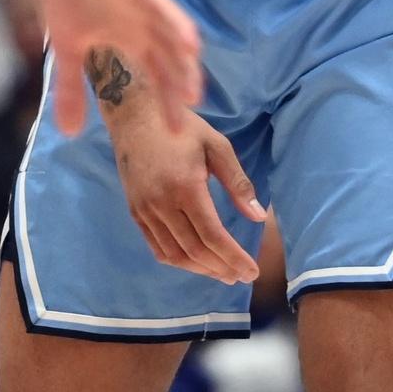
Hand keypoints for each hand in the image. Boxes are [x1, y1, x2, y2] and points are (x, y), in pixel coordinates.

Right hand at [31, 0, 200, 132]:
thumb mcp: (66, 45)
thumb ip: (72, 87)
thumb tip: (67, 134)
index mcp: (131, 36)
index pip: (159, 75)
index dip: (169, 101)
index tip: (178, 133)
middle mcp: (142, 15)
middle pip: (169, 48)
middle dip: (181, 71)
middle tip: (193, 99)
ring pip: (163, 10)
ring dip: (176, 26)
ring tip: (191, 46)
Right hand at [106, 105, 265, 283]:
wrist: (134, 115)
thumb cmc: (181, 127)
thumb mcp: (216, 146)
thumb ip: (238, 183)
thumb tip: (258, 216)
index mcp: (185, 187)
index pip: (213, 235)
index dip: (234, 257)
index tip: (252, 271)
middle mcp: (162, 204)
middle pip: (195, 250)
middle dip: (221, 268)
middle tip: (241, 276)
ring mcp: (145, 210)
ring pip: (175, 254)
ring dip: (201, 270)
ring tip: (222, 273)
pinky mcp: (135, 212)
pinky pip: (156, 247)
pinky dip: (178, 260)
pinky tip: (195, 262)